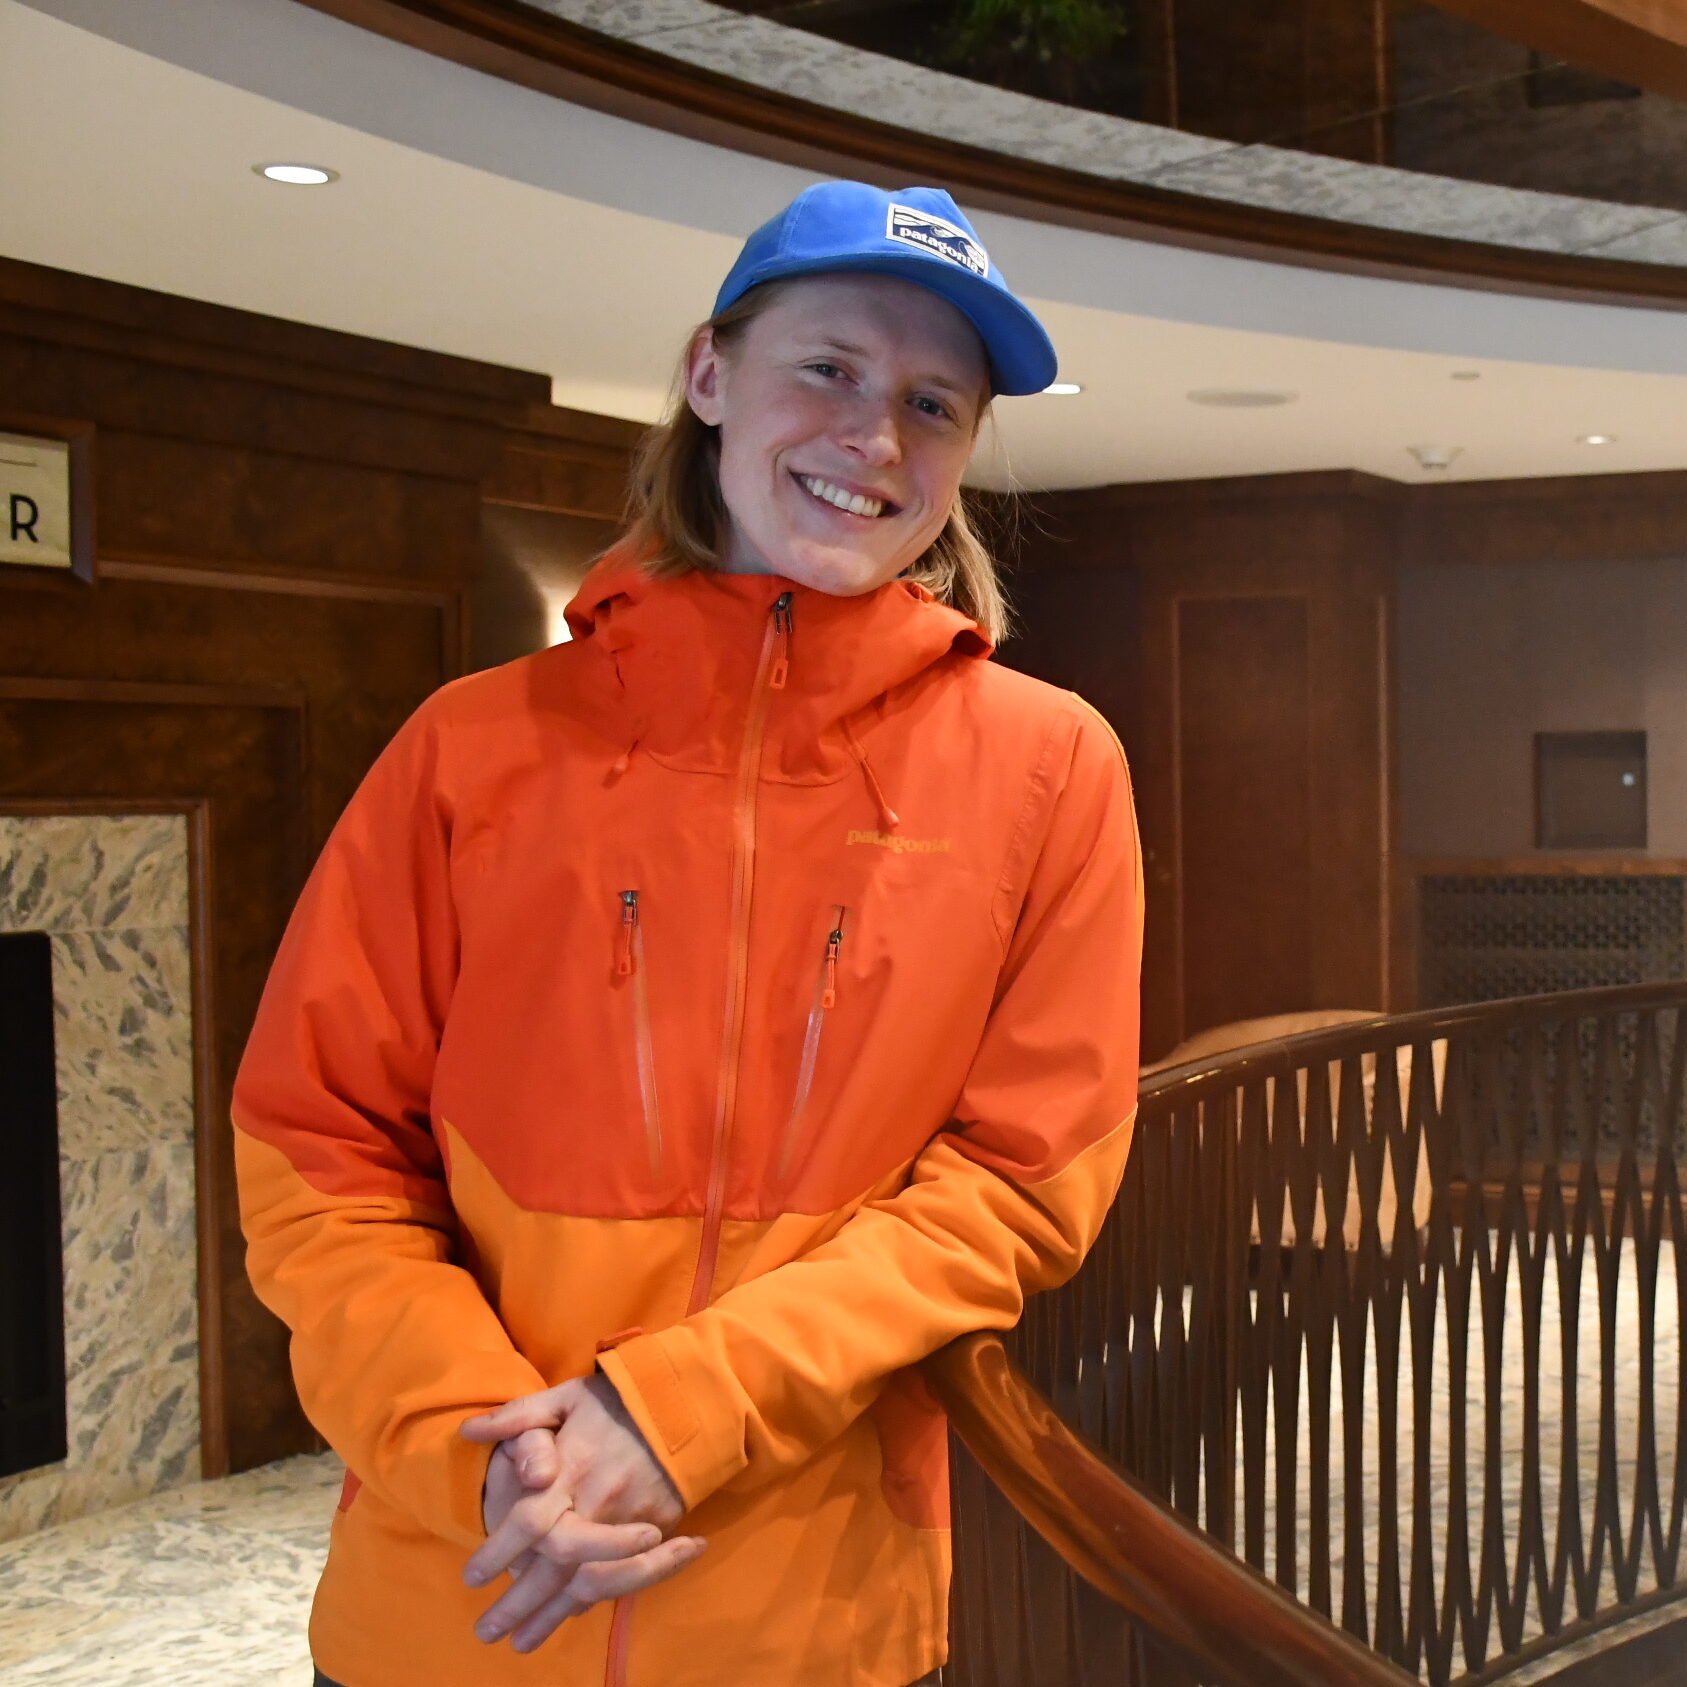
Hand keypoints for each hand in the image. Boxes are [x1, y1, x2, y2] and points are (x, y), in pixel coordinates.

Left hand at [460, 1376, 703, 1651]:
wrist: (687, 1400)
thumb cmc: (616, 1399)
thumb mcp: (564, 1396)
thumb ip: (518, 1416)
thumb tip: (469, 1429)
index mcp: (571, 1468)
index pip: (527, 1521)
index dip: (496, 1553)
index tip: (470, 1579)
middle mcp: (598, 1502)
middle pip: (554, 1569)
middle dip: (518, 1605)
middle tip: (486, 1634)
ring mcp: (630, 1521)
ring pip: (587, 1584)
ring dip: (552, 1618)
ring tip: (523, 1644)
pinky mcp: (657, 1528)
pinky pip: (621, 1577)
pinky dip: (593, 1602)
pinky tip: (570, 1617)